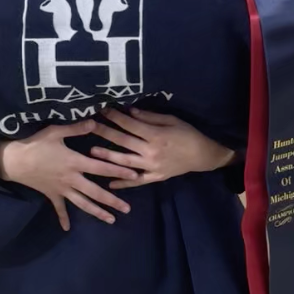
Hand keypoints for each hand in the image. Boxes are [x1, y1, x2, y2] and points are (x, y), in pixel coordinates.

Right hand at [0, 122, 139, 230]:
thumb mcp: (55, 132)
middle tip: (128, 209)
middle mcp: (72, 179)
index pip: (102, 168)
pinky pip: (58, 208)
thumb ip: (76, 128)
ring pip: (82, 203)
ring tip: (111, 220)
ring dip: (97, 212)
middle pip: (96, 192)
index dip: (119, 170)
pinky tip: (67, 228)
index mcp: (75, 162)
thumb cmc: (35, 144)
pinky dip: (63, 218)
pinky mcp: (51, 194)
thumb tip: (95, 121)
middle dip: (112, 201)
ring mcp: (62, 189)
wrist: (13, 161)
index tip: (135, 175)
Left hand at [88, 107, 234, 188]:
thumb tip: (129, 111)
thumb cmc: (188, 133)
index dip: (116, 117)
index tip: (103, 110)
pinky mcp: (155, 177)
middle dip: (106, 132)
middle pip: (123, 141)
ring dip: (108, 157)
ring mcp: (152, 167)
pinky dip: (124, 183)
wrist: (203, 155)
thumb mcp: (172, 120)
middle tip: (90, 126)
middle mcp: (151, 152)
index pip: (130, 124)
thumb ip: (150, 117)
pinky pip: (137, 181)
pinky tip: (110, 183)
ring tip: (92, 152)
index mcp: (156, 135)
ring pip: (126, 162)